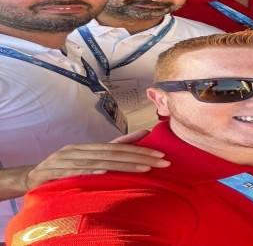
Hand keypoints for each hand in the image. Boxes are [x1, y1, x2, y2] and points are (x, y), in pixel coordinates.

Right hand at [24, 130, 169, 190]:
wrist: (31, 177)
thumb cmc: (66, 167)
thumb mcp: (92, 156)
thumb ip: (117, 146)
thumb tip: (145, 134)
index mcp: (89, 147)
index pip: (120, 148)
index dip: (141, 151)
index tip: (162, 156)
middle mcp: (79, 150)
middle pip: (114, 154)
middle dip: (140, 158)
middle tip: (162, 162)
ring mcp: (66, 160)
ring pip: (99, 162)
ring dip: (122, 165)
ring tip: (144, 168)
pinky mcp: (54, 172)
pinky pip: (75, 171)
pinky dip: (90, 170)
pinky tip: (105, 171)